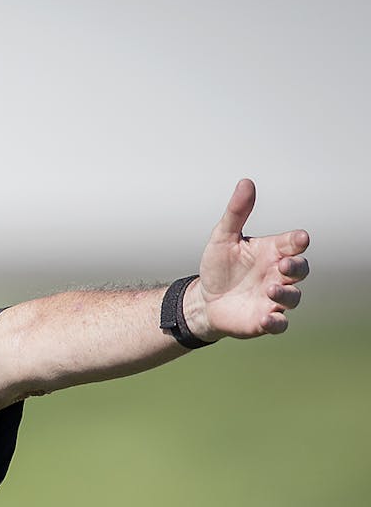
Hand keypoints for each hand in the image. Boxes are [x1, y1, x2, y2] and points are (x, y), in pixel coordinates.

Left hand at [189, 179, 309, 339]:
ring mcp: (274, 298)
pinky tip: (266, 318)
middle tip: (284, 264)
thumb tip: (246, 182)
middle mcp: (278, 274)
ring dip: (285, 293)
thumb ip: (236, 213)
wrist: (204, 299)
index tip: (299, 238)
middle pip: (300, 269)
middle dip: (296, 266)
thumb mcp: (222, 237)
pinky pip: (279, 324)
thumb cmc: (219, 266)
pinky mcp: (265, 320)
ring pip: (293, 297)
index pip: (292, 244)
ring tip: (270, 288)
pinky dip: (276, 322)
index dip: (297, 241)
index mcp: (272, 252)